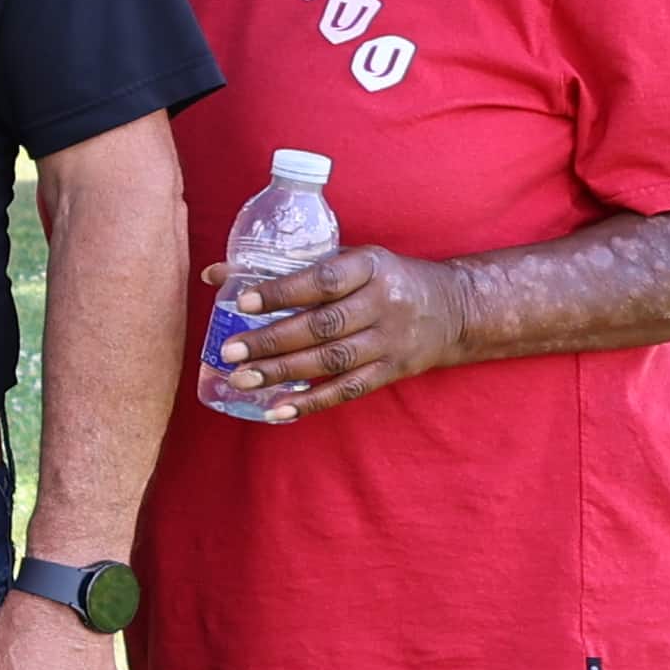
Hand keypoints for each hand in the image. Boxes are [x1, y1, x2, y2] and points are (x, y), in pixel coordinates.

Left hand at [209, 244, 471, 414]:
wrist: (454, 309)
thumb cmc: (385, 279)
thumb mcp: (352, 259)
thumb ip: (292, 267)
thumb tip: (216, 274)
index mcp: (370, 266)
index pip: (322, 279)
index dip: (282, 292)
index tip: (243, 302)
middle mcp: (383, 303)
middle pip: (322, 326)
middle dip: (272, 340)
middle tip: (230, 350)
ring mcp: (390, 341)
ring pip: (331, 361)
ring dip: (284, 372)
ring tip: (242, 379)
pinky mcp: (392, 371)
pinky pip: (348, 389)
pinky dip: (311, 402)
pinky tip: (278, 409)